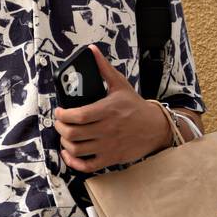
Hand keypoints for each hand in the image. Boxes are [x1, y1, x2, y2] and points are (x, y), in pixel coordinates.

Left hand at [53, 44, 169, 172]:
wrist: (156, 127)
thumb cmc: (135, 106)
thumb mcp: (120, 85)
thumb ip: (103, 69)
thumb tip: (92, 50)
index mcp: (108, 110)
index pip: (78, 116)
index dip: (62, 115)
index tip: (59, 111)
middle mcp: (107, 130)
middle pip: (73, 134)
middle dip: (60, 128)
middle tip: (60, 122)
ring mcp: (108, 146)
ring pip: (77, 150)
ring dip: (65, 143)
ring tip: (65, 135)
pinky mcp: (111, 158)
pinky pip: (87, 166)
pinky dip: (73, 162)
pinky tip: (69, 154)